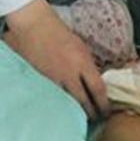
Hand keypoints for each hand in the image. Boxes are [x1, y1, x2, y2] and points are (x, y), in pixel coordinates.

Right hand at [4, 0, 109, 119]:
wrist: (33, 24)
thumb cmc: (57, 30)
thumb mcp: (79, 45)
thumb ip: (87, 63)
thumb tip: (94, 79)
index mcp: (82, 61)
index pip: (97, 88)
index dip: (103, 103)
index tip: (106, 109)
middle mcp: (69, 72)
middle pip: (83, 101)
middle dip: (90, 112)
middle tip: (94, 117)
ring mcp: (54, 78)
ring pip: (68, 102)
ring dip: (74, 109)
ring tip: (79, 114)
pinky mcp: (41, 80)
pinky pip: (54, 96)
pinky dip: (60, 101)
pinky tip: (62, 105)